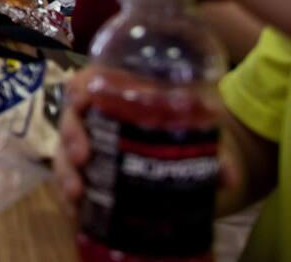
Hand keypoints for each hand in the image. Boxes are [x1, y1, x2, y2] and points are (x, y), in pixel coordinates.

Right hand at [56, 67, 241, 216]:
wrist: (184, 152)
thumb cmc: (184, 127)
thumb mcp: (199, 130)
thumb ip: (212, 149)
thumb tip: (228, 176)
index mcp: (118, 94)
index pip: (89, 80)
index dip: (79, 87)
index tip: (81, 98)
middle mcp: (96, 118)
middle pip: (71, 117)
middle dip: (72, 135)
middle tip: (83, 155)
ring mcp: (88, 147)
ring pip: (64, 152)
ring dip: (66, 171)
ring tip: (76, 192)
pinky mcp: (88, 174)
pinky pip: (69, 182)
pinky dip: (69, 197)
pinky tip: (75, 210)